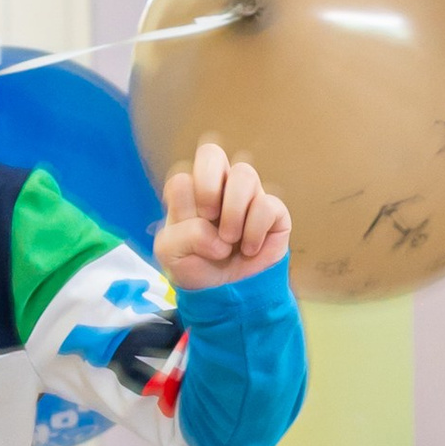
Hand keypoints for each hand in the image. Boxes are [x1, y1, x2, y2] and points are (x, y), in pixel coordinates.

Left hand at [157, 138, 290, 291]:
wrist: (227, 292)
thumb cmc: (196, 265)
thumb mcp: (171, 254)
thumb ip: (182, 235)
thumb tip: (217, 234)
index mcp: (189, 192)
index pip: (182, 177)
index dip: (184, 206)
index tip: (188, 229)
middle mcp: (218, 186)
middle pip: (211, 153)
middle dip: (207, 186)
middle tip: (209, 215)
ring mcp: (247, 195)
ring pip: (244, 173)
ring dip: (233, 212)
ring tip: (230, 239)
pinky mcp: (273, 211)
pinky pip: (267, 204)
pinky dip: (254, 231)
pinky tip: (249, 249)